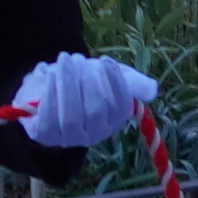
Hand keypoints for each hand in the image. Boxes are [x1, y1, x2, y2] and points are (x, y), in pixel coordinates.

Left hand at [9, 51, 159, 152]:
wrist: (47, 86)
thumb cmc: (84, 81)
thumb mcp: (110, 76)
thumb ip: (133, 81)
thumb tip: (152, 91)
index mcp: (115, 120)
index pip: (121, 106)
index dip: (115, 83)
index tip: (105, 60)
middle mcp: (95, 134)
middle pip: (96, 111)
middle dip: (87, 81)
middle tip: (78, 58)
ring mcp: (70, 138)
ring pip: (72, 116)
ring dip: (68, 85)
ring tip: (64, 61)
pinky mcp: (45, 136)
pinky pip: (49, 120)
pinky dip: (50, 95)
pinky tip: (50, 75)